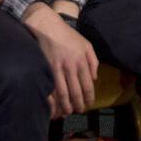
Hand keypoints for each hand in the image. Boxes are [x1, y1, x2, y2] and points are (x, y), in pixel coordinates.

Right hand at [24, 1, 97, 117]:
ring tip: (67, 112)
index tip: (89, 104)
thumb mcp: (87, 45)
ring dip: (65, 106)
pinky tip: (53, 107)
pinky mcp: (46, 69)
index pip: (87, 85)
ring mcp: (57, 69)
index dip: (89, 97)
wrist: (48, 27)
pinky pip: (50, 89)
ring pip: (63, 93)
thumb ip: (93, 61)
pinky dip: (52, 101)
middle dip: (78, 104)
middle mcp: (71, 67)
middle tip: (79, 111)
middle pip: (76, 92)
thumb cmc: (69, 36)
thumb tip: (94, 78)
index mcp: (82, 61)